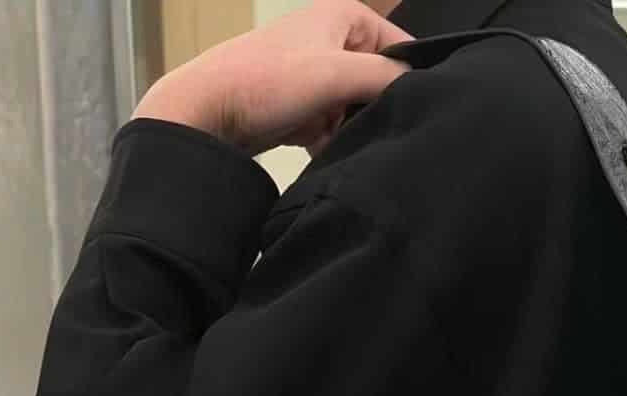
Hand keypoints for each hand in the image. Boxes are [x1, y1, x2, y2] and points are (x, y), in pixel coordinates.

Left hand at [133, 0, 411, 157]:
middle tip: (361, 127)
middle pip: (379, 82)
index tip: (407, 110)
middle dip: (373, 109)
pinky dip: (331, 141)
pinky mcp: (303, 106)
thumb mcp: (337, 74)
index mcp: (344, 15)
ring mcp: (316, 74)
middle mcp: (332, 39)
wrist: (208, 114)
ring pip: (356, 109)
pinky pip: (334, 127)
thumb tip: (418, 90)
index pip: (402, 47)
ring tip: (333, 138)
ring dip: (349, 130)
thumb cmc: (265, 82)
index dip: (407, 80)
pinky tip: (318, 149)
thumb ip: (386, 78)